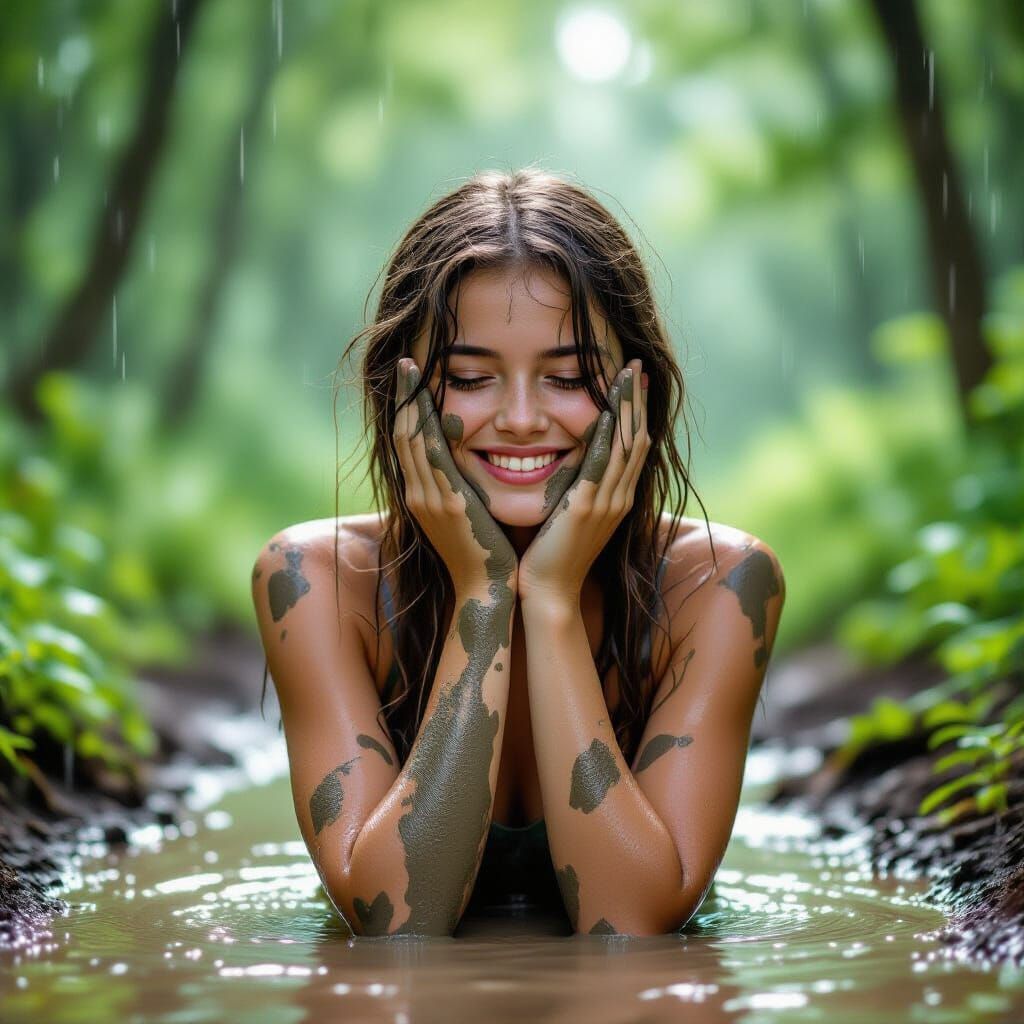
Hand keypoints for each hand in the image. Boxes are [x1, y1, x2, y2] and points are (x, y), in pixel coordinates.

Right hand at [393, 358, 517, 594]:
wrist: (487, 591)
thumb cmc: (486, 556)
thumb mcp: (467, 516)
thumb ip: (463, 488)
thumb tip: (471, 462)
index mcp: (422, 497)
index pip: (408, 444)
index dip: (406, 410)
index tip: (408, 381)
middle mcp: (419, 494)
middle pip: (404, 435)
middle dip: (403, 397)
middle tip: (403, 363)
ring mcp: (431, 498)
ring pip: (414, 440)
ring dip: (411, 402)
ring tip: (411, 370)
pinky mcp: (450, 503)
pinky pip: (435, 457)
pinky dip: (431, 426)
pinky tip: (432, 402)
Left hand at [517, 358, 649, 604]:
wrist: (549, 593)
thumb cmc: (551, 556)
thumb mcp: (569, 515)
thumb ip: (575, 488)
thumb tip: (567, 462)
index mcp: (616, 498)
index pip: (633, 446)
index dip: (635, 412)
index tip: (633, 381)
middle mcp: (618, 497)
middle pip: (636, 438)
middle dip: (636, 400)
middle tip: (636, 365)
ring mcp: (605, 503)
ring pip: (624, 446)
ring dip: (626, 408)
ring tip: (626, 375)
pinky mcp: (585, 509)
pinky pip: (600, 465)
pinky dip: (605, 437)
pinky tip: (604, 413)